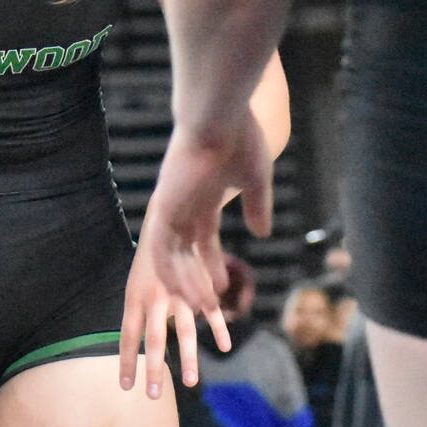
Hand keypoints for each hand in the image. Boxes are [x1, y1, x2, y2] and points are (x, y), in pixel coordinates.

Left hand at [119, 237, 229, 398]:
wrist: (168, 221)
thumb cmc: (149, 259)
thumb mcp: (137, 284)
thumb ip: (141, 312)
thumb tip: (138, 341)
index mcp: (134, 297)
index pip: (127, 336)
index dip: (127, 361)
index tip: (126, 387)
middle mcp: (154, 298)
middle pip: (153, 339)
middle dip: (154, 369)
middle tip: (153, 396)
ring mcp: (178, 293)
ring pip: (183, 331)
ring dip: (187, 358)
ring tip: (190, 383)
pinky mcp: (199, 287)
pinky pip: (211, 312)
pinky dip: (219, 329)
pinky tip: (225, 347)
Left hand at [134, 111, 272, 316]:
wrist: (219, 117)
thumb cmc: (240, 140)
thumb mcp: (256, 179)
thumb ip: (258, 206)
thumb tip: (263, 233)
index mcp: (203, 196)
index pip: (203, 239)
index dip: (211, 264)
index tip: (224, 286)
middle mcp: (184, 205)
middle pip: (186, 254)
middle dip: (198, 281)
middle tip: (212, 307)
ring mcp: (171, 208)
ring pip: (174, 258)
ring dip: (189, 284)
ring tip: (207, 309)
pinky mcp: (163, 209)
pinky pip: (164, 253)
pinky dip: (177, 276)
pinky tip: (194, 295)